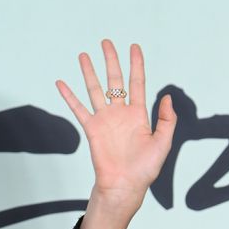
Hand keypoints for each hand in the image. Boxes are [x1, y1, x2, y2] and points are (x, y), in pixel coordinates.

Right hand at [55, 39, 175, 213]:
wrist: (125, 185)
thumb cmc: (145, 169)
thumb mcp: (162, 144)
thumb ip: (166, 120)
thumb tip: (167, 97)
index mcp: (139, 115)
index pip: (138, 83)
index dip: (136, 65)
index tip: (134, 47)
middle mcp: (120, 113)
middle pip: (115, 80)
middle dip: (111, 61)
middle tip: (106, 42)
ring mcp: (105, 119)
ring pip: (95, 89)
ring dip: (89, 72)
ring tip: (83, 54)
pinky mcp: (92, 128)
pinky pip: (78, 109)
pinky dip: (69, 96)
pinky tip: (61, 82)